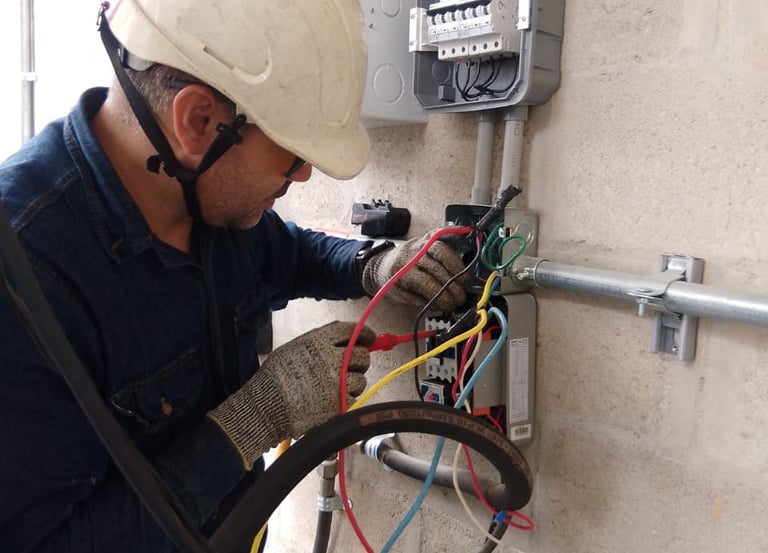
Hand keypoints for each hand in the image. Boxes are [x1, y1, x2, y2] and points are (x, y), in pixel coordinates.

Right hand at [209, 321, 375, 467]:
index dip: (365, 333)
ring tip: (332, 387)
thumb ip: (320, 341)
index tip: (369, 338)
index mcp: (318, 341)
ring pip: (360, 380)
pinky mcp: (338, 405)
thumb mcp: (294, 347)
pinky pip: (353, 399)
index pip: (352, 330)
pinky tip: (329, 400)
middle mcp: (331, 360)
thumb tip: (349, 339)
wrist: (266, 406)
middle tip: (352, 366)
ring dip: (352, 383)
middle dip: (360, 360)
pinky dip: (345, 400)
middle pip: (362, 355)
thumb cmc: (275, 377)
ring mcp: (336, 383)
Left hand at [361, 231, 466, 310]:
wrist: (382, 265)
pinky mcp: (426, 237)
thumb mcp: (402, 296)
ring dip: (456, 265)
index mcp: (401, 272)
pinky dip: (453, 233)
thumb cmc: (393, 282)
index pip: (425, 283)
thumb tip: (444, 305)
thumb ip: (422, 300)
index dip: (442, 295)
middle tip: (460, 296)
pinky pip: (440, 232)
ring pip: (440, 249)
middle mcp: (410, 255)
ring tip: (464, 279)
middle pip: (435, 267)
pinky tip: (463, 237)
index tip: (451, 304)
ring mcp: (419, 244)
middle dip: (452, 284)